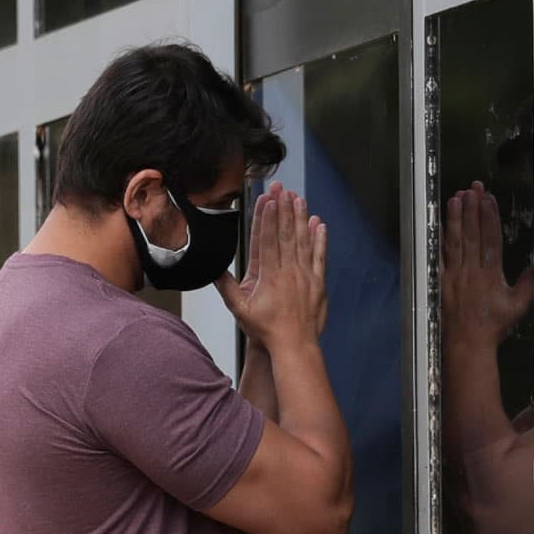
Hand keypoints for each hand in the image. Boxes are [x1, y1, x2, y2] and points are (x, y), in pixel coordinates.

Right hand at [217, 182, 327, 353]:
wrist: (294, 345)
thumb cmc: (266, 331)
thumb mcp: (240, 310)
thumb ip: (227, 288)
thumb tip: (214, 271)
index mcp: (269, 276)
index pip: (267, 240)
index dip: (267, 218)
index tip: (268, 200)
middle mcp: (288, 272)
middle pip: (285, 234)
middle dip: (283, 209)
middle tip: (282, 188)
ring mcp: (304, 276)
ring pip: (303, 241)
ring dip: (300, 218)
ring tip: (298, 198)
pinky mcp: (317, 283)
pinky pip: (319, 256)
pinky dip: (320, 239)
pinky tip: (319, 224)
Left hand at [441, 182, 533, 349]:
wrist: (467, 344)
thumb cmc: (494, 326)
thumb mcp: (518, 306)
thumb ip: (528, 283)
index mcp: (490, 275)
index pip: (490, 239)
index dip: (489, 217)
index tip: (488, 199)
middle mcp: (472, 271)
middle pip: (471, 234)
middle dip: (472, 209)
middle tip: (472, 187)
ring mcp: (455, 275)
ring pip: (455, 241)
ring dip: (456, 217)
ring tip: (456, 197)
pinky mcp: (443, 281)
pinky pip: (442, 255)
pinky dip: (442, 237)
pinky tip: (443, 223)